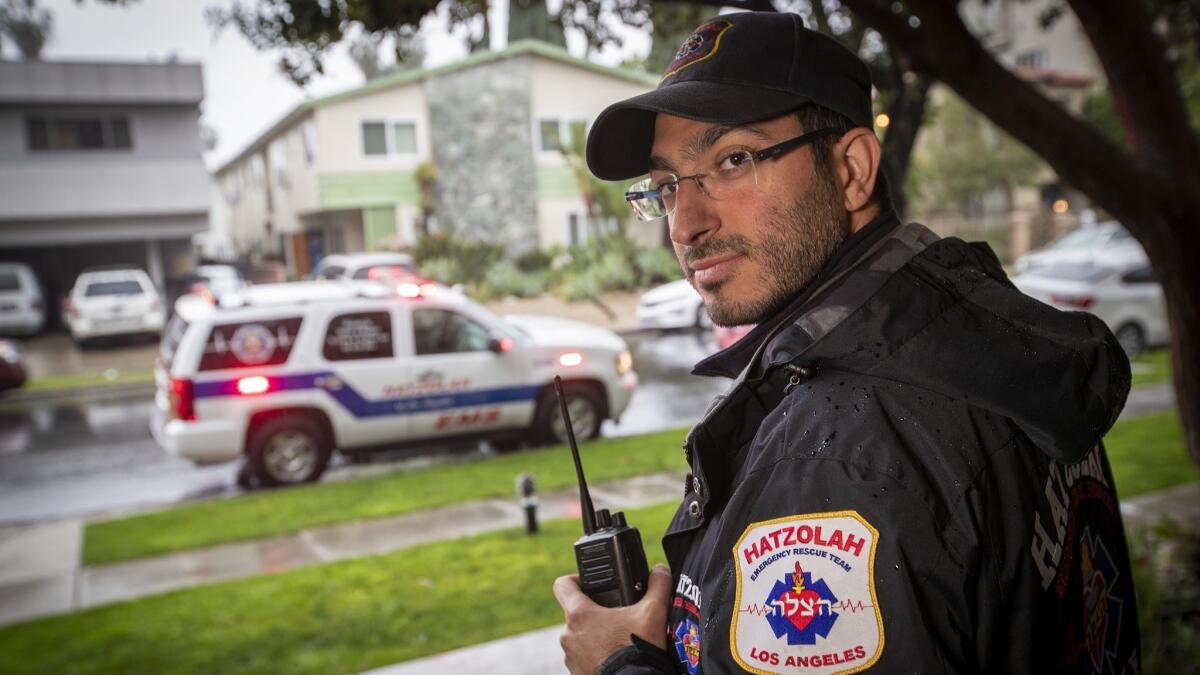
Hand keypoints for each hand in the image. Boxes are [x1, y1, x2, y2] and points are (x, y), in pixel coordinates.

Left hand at [553, 564, 672, 674]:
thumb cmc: (638, 651)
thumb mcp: (654, 613)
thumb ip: (658, 585)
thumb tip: (661, 570)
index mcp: (579, 615)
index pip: (562, 585)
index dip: (575, 579)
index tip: (590, 584)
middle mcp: (568, 635)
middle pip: (575, 613)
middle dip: (595, 612)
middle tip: (616, 615)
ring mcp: (570, 657)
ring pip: (579, 637)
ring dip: (594, 635)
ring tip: (618, 638)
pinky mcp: (576, 673)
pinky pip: (582, 657)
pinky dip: (595, 655)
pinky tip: (615, 656)